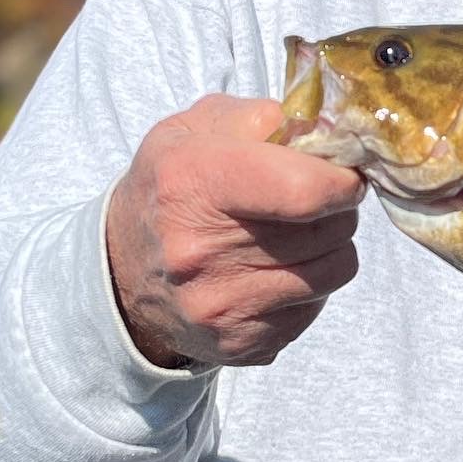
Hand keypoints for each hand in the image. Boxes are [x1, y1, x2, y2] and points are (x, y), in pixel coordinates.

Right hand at [106, 94, 365, 368]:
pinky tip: (275, 270)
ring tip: (297, 233)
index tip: (345, 175)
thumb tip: (323, 131)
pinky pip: (315, 308)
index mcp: (194, 183)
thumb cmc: (172, 185)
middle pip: (332, 229)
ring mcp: (219, 305)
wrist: (118, 271)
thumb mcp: (196, 128)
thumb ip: (261, 117)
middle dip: (340, 208)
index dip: (343, 180)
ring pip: (336, 269)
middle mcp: (201, 251)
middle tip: (317, 200)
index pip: (305, 191)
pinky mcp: (238, 344)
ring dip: (332, 247)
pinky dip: (309, 286)